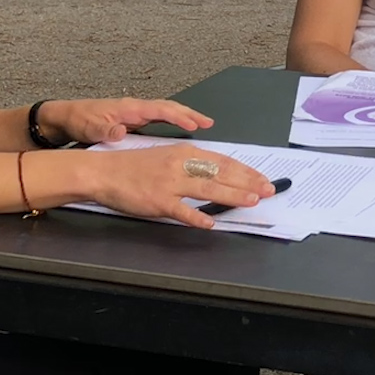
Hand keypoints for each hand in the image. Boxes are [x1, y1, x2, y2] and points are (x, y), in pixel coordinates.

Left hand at [39, 97, 213, 145]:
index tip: (196, 123)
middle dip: (189, 114)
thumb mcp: (89, 127)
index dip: (180, 116)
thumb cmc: (78, 120)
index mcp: (129, 108)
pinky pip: (157, 119)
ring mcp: (133, 113)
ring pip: (164, 112)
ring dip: (183, 117)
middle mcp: (134, 108)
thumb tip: (120, 132)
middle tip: (208, 123)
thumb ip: (105, 130)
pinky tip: (179, 131)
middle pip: (168, 107)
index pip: (160, 109)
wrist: (64, 118)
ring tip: (201, 125)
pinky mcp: (130, 120)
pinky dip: (171, 122)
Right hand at [88, 145, 273, 228]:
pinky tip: (211, 223)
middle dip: (248, 182)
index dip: (246, 170)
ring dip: (232, 196)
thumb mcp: (167, 157)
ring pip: (207, 189)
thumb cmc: (135, 167)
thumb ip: (192, 164)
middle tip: (269, 190)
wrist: (105, 172)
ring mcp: (169, 183)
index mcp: (185, 152)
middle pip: (221, 173)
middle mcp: (180, 164)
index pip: (223, 161)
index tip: (263, 178)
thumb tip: (218, 174)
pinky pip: (181, 211)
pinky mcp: (157, 201)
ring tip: (251, 201)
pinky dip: (197, 217)